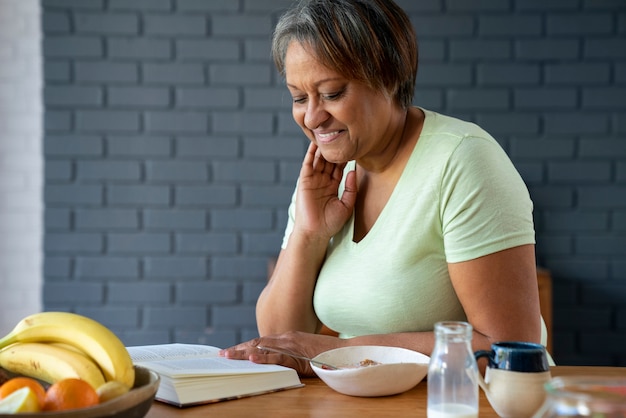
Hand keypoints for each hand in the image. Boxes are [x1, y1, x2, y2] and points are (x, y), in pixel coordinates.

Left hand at [219, 331, 343, 375]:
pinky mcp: (299, 354)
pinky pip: (279, 356)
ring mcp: (292, 344)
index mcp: (288, 337)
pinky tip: (253, 358)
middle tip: (221, 355)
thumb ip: (291, 354)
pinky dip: (265, 357)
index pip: (261, 341)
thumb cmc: (328, 354)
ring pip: (263, 347)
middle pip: (257, 342)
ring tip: (228, 357)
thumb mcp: (305, 353)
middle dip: (238, 349)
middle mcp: (287, 337)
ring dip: (244, 352)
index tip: (230, 351)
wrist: (346, 351)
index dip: (244, 346)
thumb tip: (277, 361)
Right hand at [293, 143, 356, 241]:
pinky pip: (307, 164)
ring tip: (327, 135)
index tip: (352, 146)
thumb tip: (353, 171)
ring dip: (322, 149)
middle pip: (329, 161)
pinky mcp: (304, 181)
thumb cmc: (330, 223)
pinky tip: (314, 144)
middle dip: (334, 150)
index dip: (344, 158)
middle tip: (340, 136)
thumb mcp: (347, 205)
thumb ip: (351, 189)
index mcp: (332, 186)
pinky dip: (310, 154)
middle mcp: (322, 181)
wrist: (315, 232)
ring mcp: (313, 180)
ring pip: (318, 160)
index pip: (339, 168)